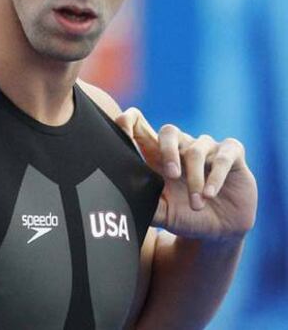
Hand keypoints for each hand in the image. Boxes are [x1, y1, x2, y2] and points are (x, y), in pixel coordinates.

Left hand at [115, 108, 257, 241]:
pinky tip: (210, 194)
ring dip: (195, 179)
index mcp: (159, 155)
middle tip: (170, 175)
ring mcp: (207, 148)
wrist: (219, 232)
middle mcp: (182, 146)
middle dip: (168, 150)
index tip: (122, 129)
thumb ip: (146, 205)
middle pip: (168, 131)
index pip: (140, 126)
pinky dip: (216, 176)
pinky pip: (223, 155)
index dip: (129, 122)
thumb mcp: (164, 214)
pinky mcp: (232, 154)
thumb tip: (123, 202)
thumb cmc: (185, 216)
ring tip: (197, 204)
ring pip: (196, 150)